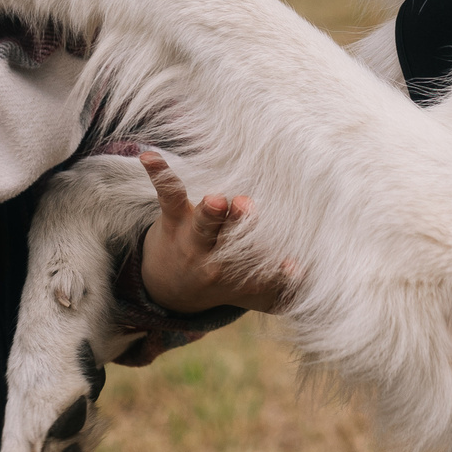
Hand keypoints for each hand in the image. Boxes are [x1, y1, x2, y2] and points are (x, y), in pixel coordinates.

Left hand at [135, 149, 296, 314]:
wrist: (170, 289)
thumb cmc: (227, 281)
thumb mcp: (257, 295)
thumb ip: (284, 286)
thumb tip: (302, 271)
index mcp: (241, 278)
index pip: (265, 274)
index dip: (280, 273)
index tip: (292, 268)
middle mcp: (216, 260)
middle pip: (233, 243)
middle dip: (242, 228)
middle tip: (249, 211)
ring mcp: (194, 239)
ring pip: (204, 225)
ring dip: (210, 213)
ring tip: (214, 201)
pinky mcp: (174, 219)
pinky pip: (168, 196)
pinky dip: (160, 175)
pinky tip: (149, 157)